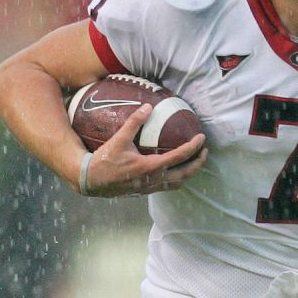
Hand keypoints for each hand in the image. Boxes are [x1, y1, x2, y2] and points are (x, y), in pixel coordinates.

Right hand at [81, 103, 207, 196]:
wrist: (91, 181)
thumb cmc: (105, 159)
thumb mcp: (119, 139)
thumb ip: (134, 122)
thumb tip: (148, 107)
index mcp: (150, 167)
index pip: (179, 157)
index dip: (193, 147)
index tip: (202, 138)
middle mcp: (154, 179)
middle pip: (185, 174)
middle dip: (198, 163)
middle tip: (205, 151)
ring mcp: (150, 187)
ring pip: (178, 183)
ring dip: (189, 173)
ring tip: (194, 161)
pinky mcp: (145, 191)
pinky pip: (167, 186)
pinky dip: (177, 178)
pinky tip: (175, 169)